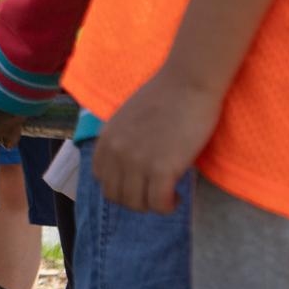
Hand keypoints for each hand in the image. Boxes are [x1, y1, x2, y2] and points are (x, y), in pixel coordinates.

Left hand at [91, 69, 220, 213]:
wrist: (188, 82)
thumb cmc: (165, 96)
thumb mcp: (128, 117)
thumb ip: (122, 140)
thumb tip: (128, 165)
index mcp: (107, 138)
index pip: (101, 178)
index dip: (120, 185)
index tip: (139, 183)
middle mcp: (116, 152)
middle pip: (115, 196)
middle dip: (136, 199)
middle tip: (155, 191)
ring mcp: (137, 161)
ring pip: (136, 204)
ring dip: (152, 204)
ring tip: (168, 193)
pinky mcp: (161, 168)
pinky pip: (159, 203)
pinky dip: (168, 205)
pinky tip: (177, 195)